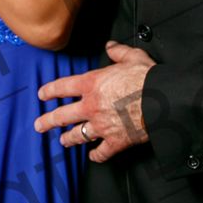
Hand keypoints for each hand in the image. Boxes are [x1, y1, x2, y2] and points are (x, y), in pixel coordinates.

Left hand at [34, 40, 154, 163]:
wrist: (163, 100)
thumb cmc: (147, 78)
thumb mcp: (132, 57)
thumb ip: (118, 52)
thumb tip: (111, 47)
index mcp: (93, 84)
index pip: (63, 87)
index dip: (50, 91)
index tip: (42, 95)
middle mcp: (92, 106)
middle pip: (62, 116)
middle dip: (47, 121)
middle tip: (39, 125)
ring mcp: (101, 126)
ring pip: (78, 136)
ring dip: (68, 139)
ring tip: (63, 141)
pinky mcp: (115, 141)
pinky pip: (101, 152)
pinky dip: (96, 155)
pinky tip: (93, 155)